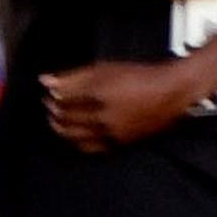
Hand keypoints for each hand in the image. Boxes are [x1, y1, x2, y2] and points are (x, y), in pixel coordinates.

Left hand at [36, 63, 181, 150]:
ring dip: (61, 128)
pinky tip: (74, 135)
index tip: (48, 91)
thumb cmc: (140, 77)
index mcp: (98, 93)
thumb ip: (73, 76)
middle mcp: (103, 116)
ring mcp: (111, 132)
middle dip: (53, 110)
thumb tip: (46, 80)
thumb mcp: (105, 68)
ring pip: (75, 136)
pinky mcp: (120, 143)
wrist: (171, 93)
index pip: (62, 99)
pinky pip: (91, 147)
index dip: (52, 95)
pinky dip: (77, 142)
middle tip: (49, 104)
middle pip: (66, 118)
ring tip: (57, 120)